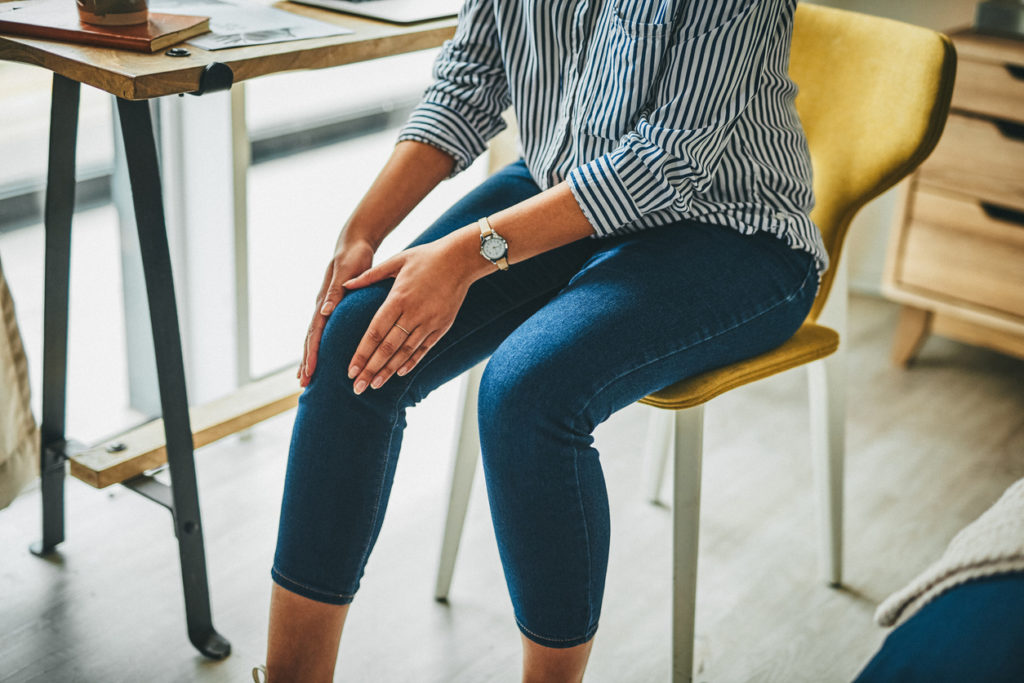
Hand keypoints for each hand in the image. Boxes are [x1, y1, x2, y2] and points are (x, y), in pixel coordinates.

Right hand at [299, 239, 374, 387]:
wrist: (354, 243)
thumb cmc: (353, 256)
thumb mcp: (345, 271)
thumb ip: (335, 291)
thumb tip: (325, 311)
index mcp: (324, 301)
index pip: (315, 332)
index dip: (312, 353)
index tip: (310, 371)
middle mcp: (322, 307)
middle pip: (310, 339)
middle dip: (307, 361)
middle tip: (303, 384)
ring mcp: (326, 308)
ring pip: (314, 337)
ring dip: (310, 357)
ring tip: (307, 377)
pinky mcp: (334, 308)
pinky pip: (324, 331)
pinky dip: (320, 346)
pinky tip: (323, 358)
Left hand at [342, 238, 478, 393]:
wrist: (461, 259)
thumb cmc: (426, 257)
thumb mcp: (396, 260)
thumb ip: (370, 276)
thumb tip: (345, 284)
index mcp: (398, 298)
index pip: (375, 333)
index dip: (362, 354)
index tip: (350, 370)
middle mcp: (413, 314)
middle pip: (388, 348)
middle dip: (370, 370)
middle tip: (357, 388)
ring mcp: (429, 322)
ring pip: (405, 352)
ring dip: (389, 371)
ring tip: (374, 385)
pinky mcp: (442, 326)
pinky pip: (424, 348)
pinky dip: (411, 362)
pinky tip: (399, 374)